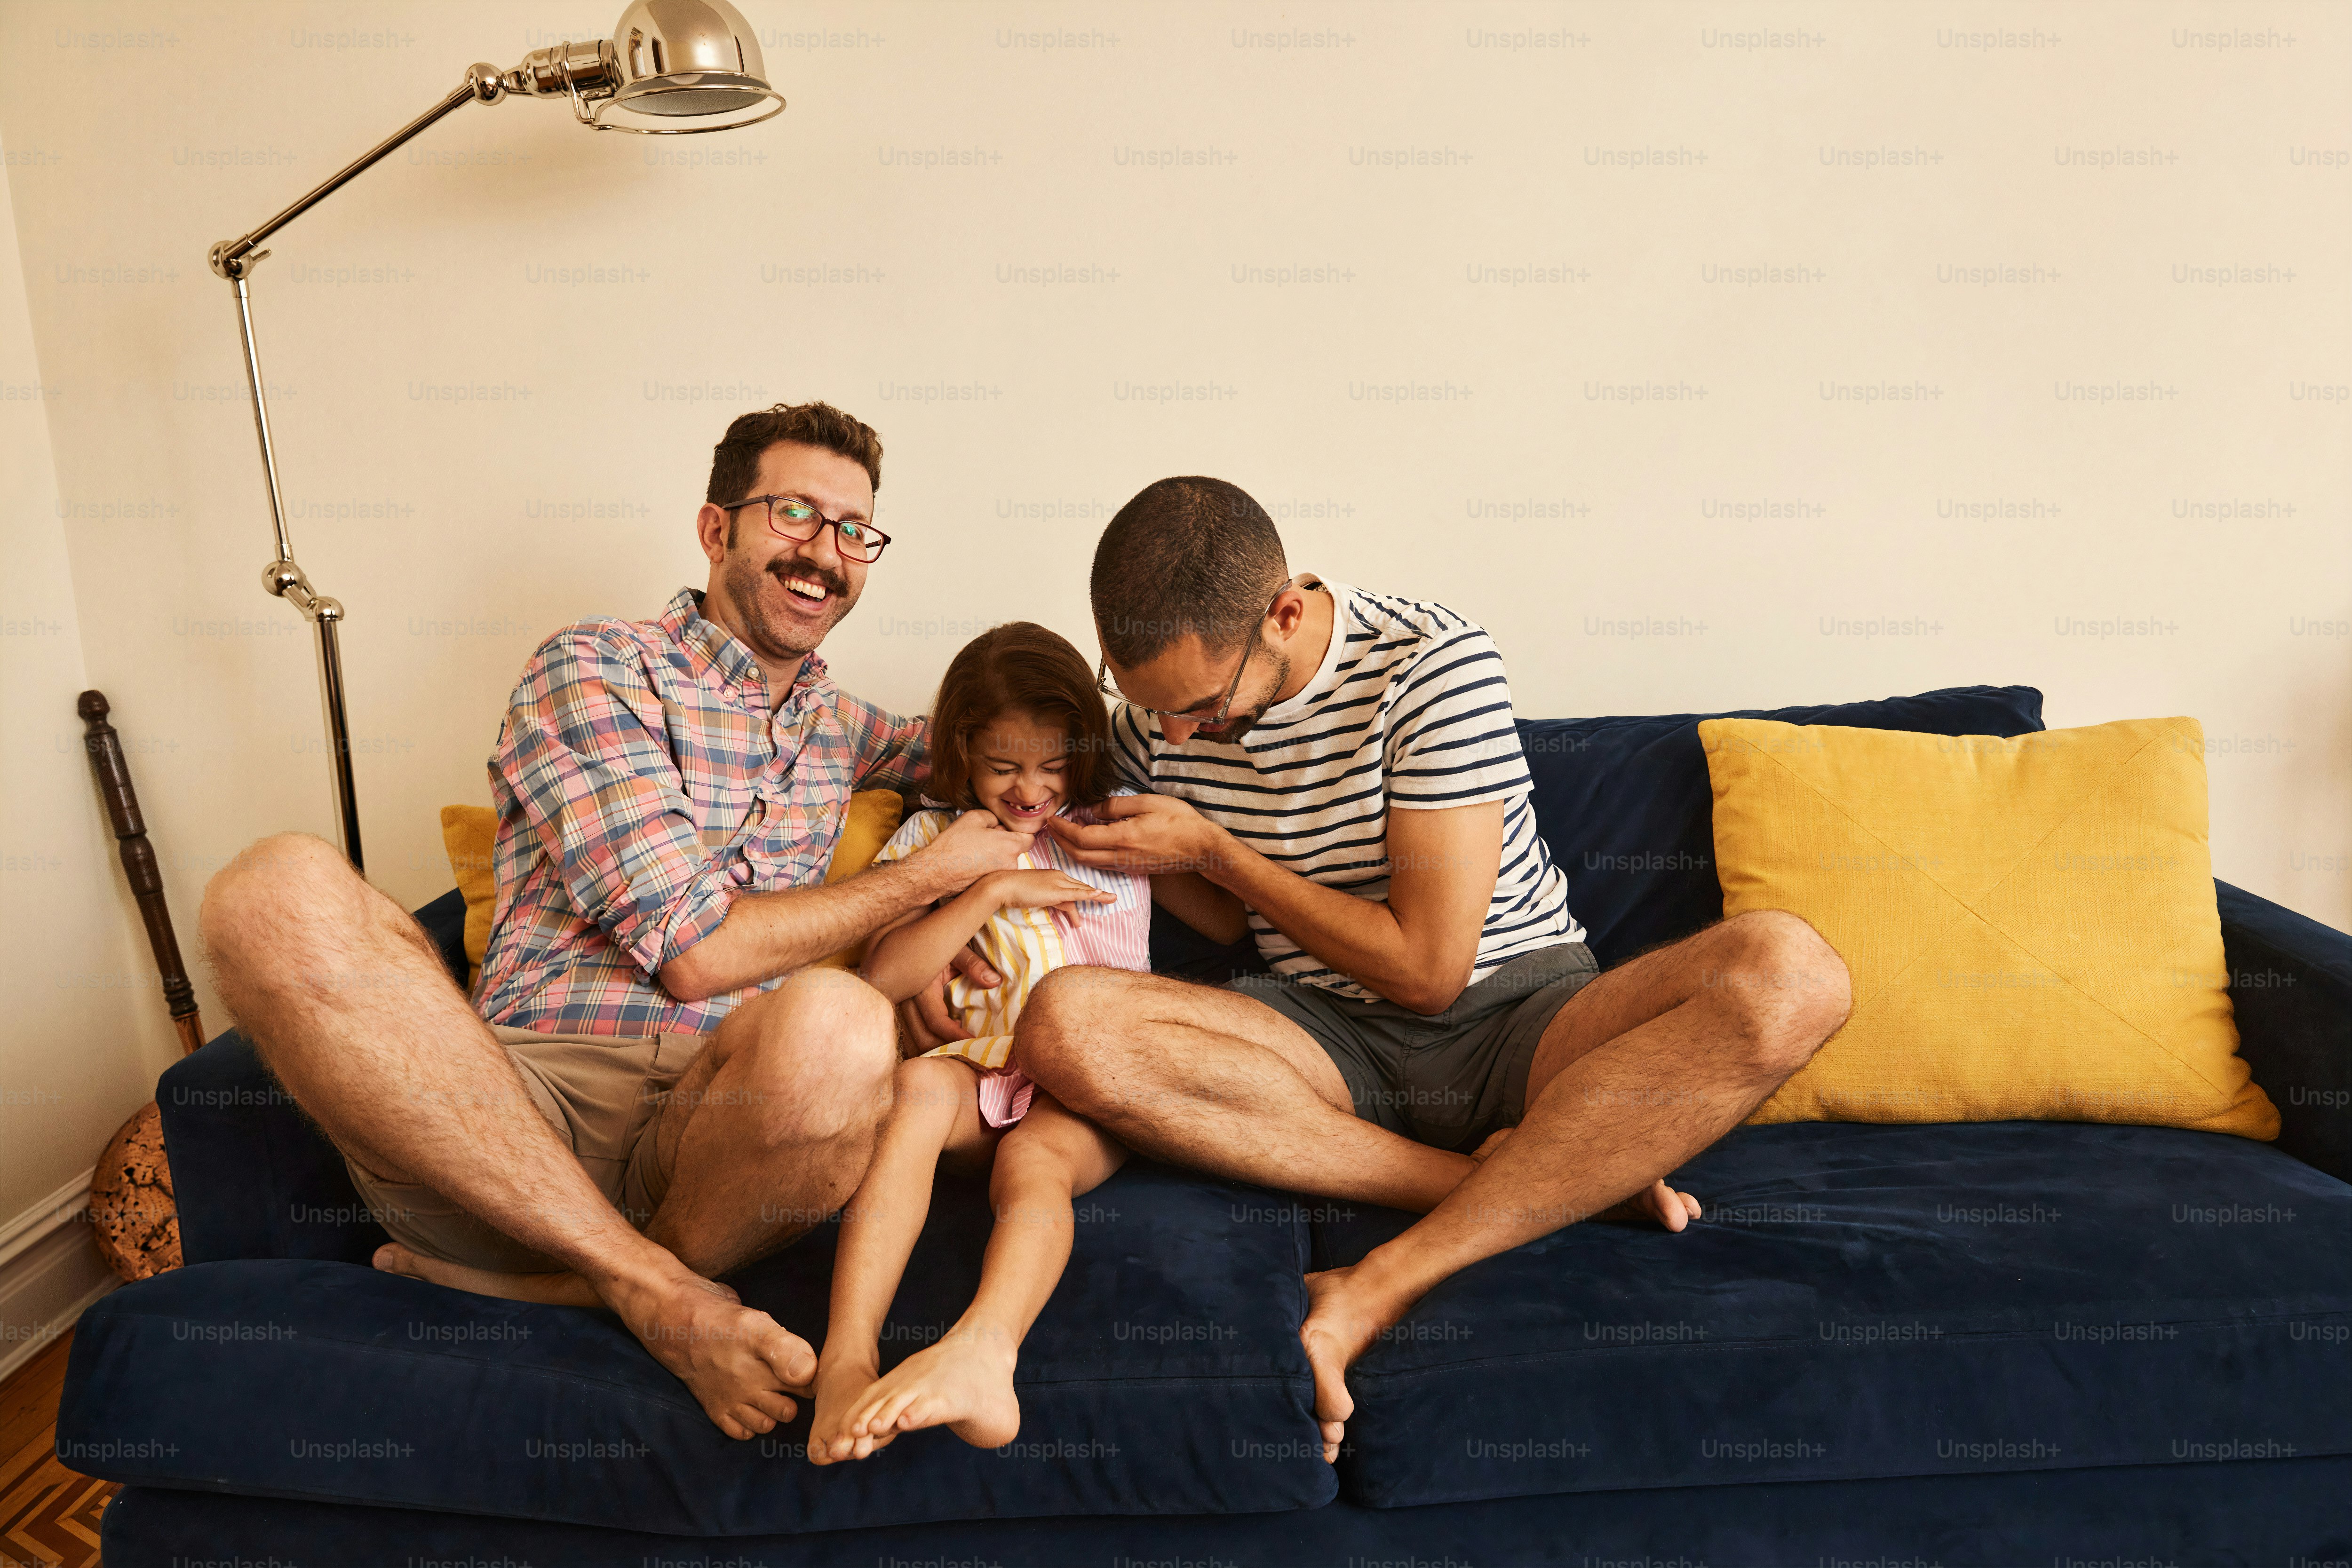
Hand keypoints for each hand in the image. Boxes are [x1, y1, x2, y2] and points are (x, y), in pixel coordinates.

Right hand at [898, 945, 998, 1054]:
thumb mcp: (955, 946)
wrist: (914, 930)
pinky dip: (929, 1043)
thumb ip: (972, 963)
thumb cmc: (937, 937)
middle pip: (921, 1038)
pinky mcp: (905, 1008)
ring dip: (936, 1051)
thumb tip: (994, 981)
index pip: (935, 1021)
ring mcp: (902, 1006)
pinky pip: (914, 1033)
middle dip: (945, 1051)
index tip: (974, 1044)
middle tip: (971, 1058)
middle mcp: (905, 1000)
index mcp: (919, 986)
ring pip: (914, 1040)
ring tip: (961, 1056)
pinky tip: (947, 1045)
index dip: (954, 1037)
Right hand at [913, 809, 1029, 890]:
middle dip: (1004, 842)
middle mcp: (1011, 864)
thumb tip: (998, 824)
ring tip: (974, 850)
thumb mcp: (974, 817)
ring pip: (1005, 861)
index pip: (1030, 837)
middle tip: (984, 838)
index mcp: (1011, 846)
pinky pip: (995, 871)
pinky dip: (987, 866)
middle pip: (1016, 849)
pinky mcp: (990, 885)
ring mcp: (1001, 877)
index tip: (1005, 829)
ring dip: (995, 854)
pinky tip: (971, 861)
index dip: (1018, 831)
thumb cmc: (954, 844)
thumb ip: (993, 817)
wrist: (935, 871)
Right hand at [988, 869, 1116, 912]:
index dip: (1084, 894)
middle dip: (1096, 894)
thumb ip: (1047, 900)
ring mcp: (1058, 883)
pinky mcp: (1056, 891)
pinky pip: (1076, 893)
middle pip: (1080, 888)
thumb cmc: (1013, 890)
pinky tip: (1100, 895)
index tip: (1095, 897)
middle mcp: (1058, 877)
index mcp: (1053, 876)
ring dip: (1098, 895)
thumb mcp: (1035, 895)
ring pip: (1082, 890)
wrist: (1003, 885)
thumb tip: (1058, 908)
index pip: (1072, 887)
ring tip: (1112, 899)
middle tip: (1110, 898)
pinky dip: (1089, 894)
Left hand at [1044, 793, 1225, 875]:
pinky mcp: (1133, 869)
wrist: (1202, 848)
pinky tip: (1088, 843)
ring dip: (1071, 850)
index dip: (1062, 828)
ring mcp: (1126, 866)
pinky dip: (1088, 854)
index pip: (1081, 836)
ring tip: (1064, 835)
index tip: (1052, 817)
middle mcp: (1120, 856)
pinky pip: (1102, 865)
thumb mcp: (1148, 802)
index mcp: (1122, 838)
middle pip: (1078, 854)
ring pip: (1089, 863)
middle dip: (1060, 841)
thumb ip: (1116, 805)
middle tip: (1051, 827)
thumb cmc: (1179, 821)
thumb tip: (1094, 809)